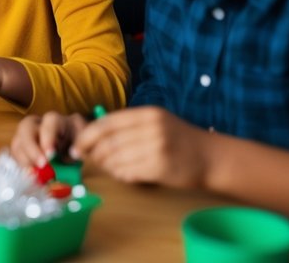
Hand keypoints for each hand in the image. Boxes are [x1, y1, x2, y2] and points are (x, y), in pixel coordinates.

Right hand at [11, 111, 89, 169]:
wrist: (75, 154)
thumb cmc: (79, 150)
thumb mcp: (83, 150)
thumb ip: (78, 155)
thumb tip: (69, 164)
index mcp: (58, 120)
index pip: (50, 121)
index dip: (48, 137)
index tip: (50, 155)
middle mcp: (39, 123)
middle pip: (26, 126)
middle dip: (31, 147)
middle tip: (40, 165)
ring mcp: (27, 134)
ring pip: (18, 140)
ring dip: (25, 158)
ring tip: (35, 174)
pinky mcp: (21, 146)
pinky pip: (16, 153)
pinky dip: (21, 164)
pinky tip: (31, 174)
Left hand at [73, 106, 210, 188]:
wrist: (211, 157)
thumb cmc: (178, 139)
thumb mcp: (155, 122)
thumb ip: (128, 125)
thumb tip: (91, 135)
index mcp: (147, 114)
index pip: (106, 123)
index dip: (86, 136)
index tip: (77, 147)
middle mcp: (152, 128)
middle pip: (108, 142)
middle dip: (93, 154)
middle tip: (89, 160)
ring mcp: (157, 148)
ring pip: (116, 158)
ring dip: (107, 166)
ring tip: (108, 167)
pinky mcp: (161, 168)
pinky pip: (129, 172)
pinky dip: (121, 175)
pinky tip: (123, 174)